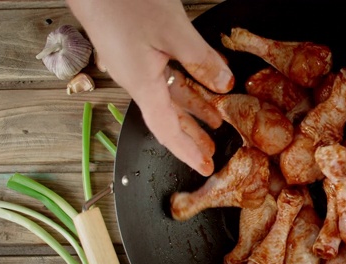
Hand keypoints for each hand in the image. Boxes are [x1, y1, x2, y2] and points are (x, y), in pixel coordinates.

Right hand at [66, 0, 233, 175]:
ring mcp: (133, 62)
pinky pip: (165, 74)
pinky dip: (187, 82)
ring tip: (215, 121)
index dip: (187, 150)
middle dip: (192, 135)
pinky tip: (203, 80)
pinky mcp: (135, 47)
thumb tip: (224, 83)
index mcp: (141, 84)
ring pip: (168, 94)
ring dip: (193, 108)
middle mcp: (135, 78)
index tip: (204, 166)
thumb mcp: (173, 31)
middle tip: (211, 152)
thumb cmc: (122, 1)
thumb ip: (200, 60)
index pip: (167, 130)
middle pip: (168, 117)